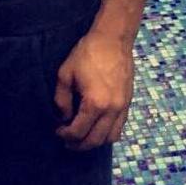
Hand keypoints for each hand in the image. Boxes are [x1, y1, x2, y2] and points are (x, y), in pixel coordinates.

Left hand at [53, 29, 134, 150]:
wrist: (112, 40)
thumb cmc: (87, 53)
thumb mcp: (65, 73)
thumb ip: (62, 99)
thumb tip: (64, 117)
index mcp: (95, 103)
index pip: (78, 131)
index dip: (65, 135)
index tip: (58, 131)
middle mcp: (111, 110)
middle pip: (95, 140)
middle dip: (79, 145)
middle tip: (68, 142)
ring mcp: (122, 107)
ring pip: (110, 138)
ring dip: (95, 142)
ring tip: (82, 138)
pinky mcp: (127, 102)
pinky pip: (120, 127)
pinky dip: (108, 133)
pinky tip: (97, 128)